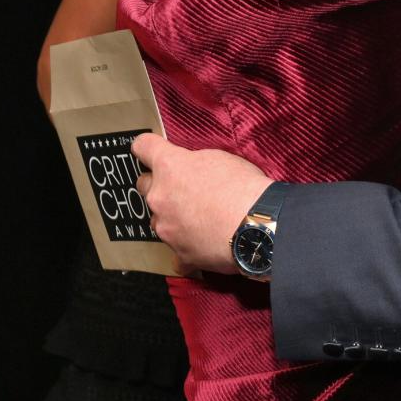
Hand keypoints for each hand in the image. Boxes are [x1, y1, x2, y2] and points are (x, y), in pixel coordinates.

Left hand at [132, 134, 270, 273]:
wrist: (258, 225)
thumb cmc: (244, 187)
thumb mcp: (221, 158)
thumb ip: (196, 163)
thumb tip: (192, 169)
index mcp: (170, 166)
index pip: (143, 147)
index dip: (147, 147)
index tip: (152, 150)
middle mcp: (160, 196)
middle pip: (144, 184)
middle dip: (160, 185)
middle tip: (184, 188)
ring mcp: (166, 227)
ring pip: (158, 219)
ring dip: (172, 217)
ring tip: (200, 219)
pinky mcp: (180, 252)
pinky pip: (176, 254)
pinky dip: (187, 250)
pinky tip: (202, 246)